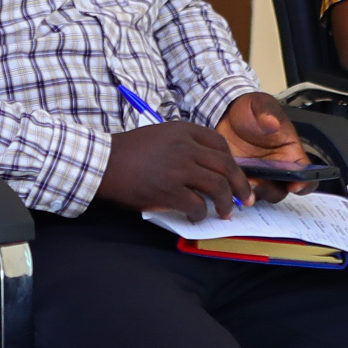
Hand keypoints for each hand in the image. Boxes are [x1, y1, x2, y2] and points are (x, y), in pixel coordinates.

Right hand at [97, 121, 251, 220]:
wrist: (101, 163)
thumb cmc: (128, 152)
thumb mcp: (160, 136)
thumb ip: (185, 146)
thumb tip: (209, 170)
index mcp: (183, 131)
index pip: (220, 144)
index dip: (233, 163)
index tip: (237, 176)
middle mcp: (185, 147)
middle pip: (225, 167)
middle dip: (240, 186)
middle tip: (245, 199)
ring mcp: (178, 169)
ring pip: (217, 187)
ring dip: (225, 203)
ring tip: (225, 213)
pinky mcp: (169, 191)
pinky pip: (197, 205)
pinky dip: (201, 214)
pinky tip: (197, 217)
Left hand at [216, 91, 309, 202]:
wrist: (225, 112)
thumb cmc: (250, 110)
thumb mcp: (260, 104)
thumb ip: (267, 112)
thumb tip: (272, 123)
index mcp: (290, 153)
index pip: (306, 174)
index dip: (305, 183)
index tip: (295, 184)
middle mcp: (276, 169)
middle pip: (281, 190)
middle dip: (270, 190)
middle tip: (258, 182)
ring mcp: (257, 175)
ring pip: (260, 194)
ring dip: (252, 192)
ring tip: (242, 180)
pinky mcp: (238, 177)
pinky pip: (239, 191)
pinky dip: (235, 189)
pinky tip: (229, 179)